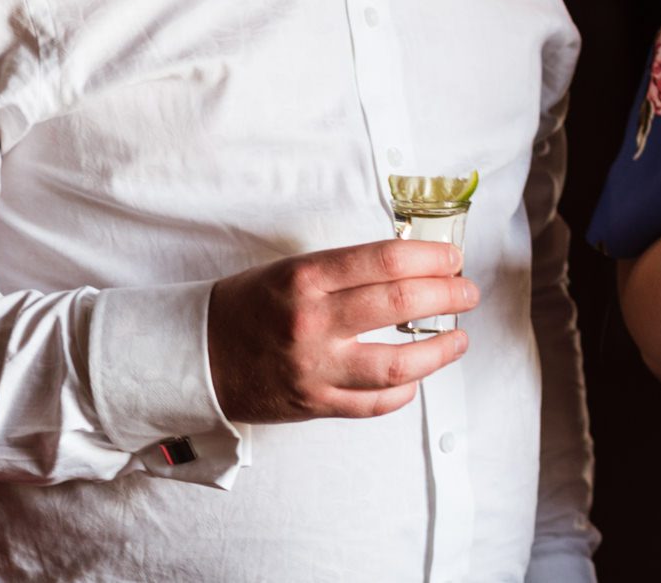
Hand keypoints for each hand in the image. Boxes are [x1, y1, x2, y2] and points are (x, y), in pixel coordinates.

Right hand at [207, 240, 478, 423]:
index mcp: (306, 277)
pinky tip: (416, 377)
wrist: (194, 355)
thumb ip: (349, 270)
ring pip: (397, 364)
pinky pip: (374, 403)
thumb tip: (416, 265)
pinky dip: (404, 391)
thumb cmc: (251, 305)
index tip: (454, 258)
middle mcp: (312, 321)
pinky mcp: (313, 404)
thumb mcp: (293, 270)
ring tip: (458, 340)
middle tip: (467, 293)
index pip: (387, 259)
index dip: (432, 257)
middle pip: (402, 303)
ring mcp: (314, 368)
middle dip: (449, 295)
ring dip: (440, 351)